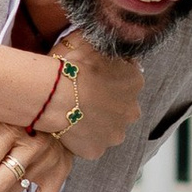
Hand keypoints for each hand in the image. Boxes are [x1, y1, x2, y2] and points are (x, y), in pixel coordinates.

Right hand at [48, 35, 141, 160]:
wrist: (55, 93)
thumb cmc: (73, 65)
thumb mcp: (93, 43)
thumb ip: (109, 45)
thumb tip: (114, 41)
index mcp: (135, 82)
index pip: (128, 80)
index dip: (110, 79)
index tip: (93, 78)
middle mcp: (132, 111)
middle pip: (122, 109)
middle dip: (108, 105)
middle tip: (83, 98)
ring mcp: (115, 134)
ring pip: (108, 129)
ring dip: (97, 124)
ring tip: (74, 114)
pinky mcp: (97, 150)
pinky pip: (90, 145)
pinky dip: (82, 139)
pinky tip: (68, 127)